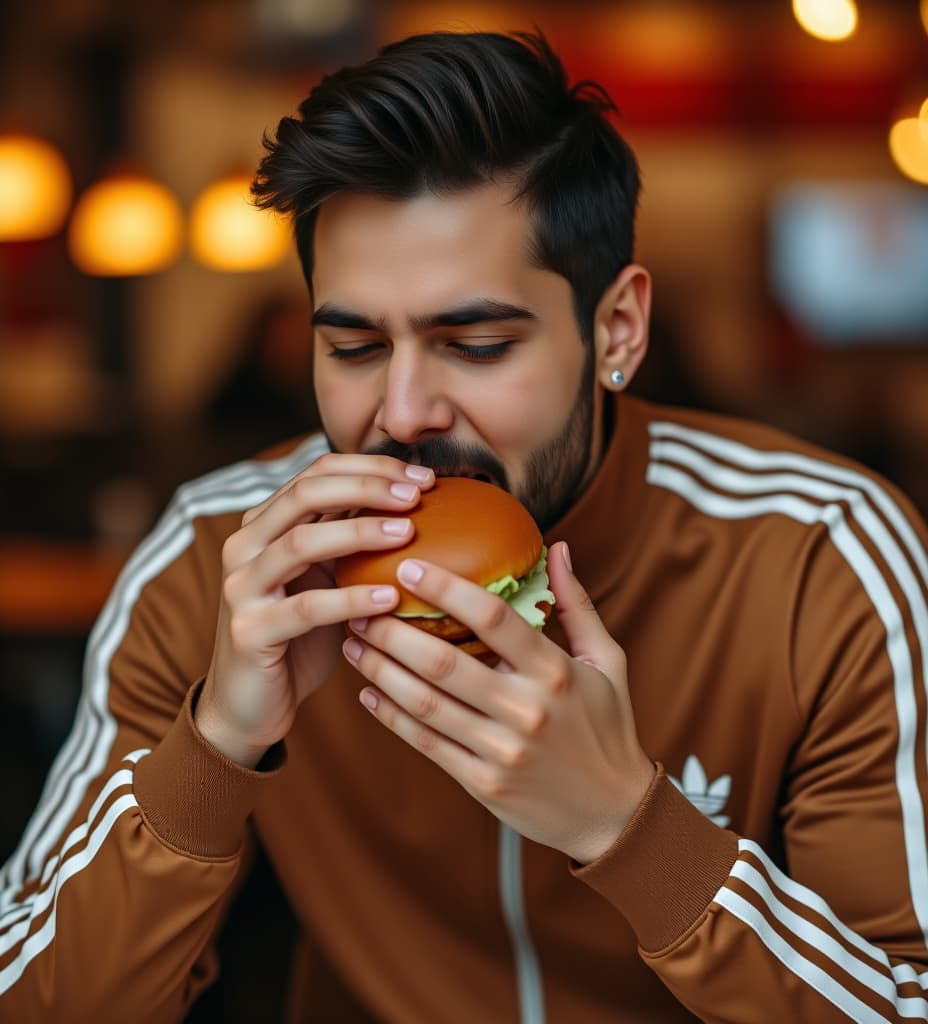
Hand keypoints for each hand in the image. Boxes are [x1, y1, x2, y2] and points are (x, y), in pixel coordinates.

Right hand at [196, 454, 434, 767]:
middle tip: (417, 494)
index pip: (317, 473)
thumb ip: (349, 541)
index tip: (423, 476)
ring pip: (302, 543)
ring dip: (360, 533)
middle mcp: (245, 546)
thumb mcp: (326, 578)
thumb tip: (416, 505)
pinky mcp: (250, 631)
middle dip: (367, 486)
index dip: (370, 467)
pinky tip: (391, 596)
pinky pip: (308, 609)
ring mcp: (242, 588)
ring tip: (409, 531)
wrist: (250, 704)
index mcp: (263, 524)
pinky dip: (352, 598)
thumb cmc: (300, 636)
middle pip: (306, 493)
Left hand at [343, 540, 654, 863]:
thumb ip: (576, 605)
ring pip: (424, 703)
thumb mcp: (607, 661)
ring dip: (380, 669)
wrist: (613, 815)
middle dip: (392, 630)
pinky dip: (391, 716)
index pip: (495, 619)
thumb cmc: (607, 727)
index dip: (447, 589)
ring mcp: (501, 750)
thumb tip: (558, 547)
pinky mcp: (482, 783)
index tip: (408, 567)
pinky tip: (369, 693)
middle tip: (360, 605)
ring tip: (353, 642)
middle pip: (443, 662)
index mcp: (556, 673)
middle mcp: (525, 711)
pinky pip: (426, 743)